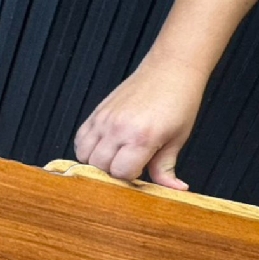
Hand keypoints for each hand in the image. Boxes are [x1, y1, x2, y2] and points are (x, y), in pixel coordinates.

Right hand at [74, 58, 206, 190]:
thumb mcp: (177, 138)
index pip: (120, 173)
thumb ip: (166, 167)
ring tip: (115, 156)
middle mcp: (118, 128)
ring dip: (97, 161)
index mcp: (142, 137)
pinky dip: (87, 148)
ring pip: (85, 156)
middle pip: (99, 167)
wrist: (170, 69)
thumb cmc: (179, 102)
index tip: (141, 171)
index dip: (130, 177)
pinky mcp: (97, 112)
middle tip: (129, 164)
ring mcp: (104, 119)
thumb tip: (174, 190)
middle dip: (112, 171)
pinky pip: (80, 139)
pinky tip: (103, 146)